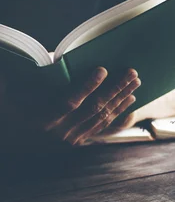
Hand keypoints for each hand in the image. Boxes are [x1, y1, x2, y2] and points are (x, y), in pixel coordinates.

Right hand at [4, 67, 140, 146]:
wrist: (10, 139)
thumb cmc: (14, 106)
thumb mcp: (16, 92)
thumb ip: (35, 79)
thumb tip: (53, 59)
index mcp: (43, 119)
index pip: (70, 102)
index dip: (87, 86)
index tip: (103, 69)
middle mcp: (60, 133)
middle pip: (94, 108)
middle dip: (116, 89)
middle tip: (132, 73)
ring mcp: (70, 140)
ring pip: (102, 117)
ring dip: (121, 98)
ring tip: (135, 83)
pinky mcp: (77, 143)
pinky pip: (102, 126)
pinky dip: (118, 112)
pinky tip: (129, 100)